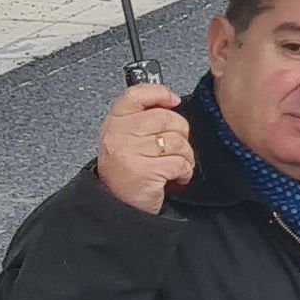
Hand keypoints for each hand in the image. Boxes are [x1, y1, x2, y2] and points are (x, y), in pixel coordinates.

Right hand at [93, 83, 194, 214]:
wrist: (118, 206)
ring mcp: (130, 153)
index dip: (160, 93)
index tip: (172, 100)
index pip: (137, 94)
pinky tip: (173, 177)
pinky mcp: (144, 171)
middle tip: (173, 148)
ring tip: (172, 165)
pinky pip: (180, 162)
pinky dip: (184, 171)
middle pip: (167, 117)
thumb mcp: (126, 138)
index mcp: (115, 122)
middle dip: (180, 133)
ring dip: (184, 155)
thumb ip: (143, 117)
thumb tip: (170, 100)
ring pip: (177, 140)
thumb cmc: (127, 171)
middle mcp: (119, 135)